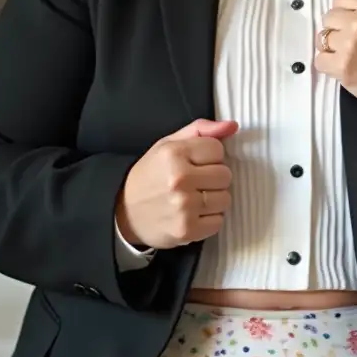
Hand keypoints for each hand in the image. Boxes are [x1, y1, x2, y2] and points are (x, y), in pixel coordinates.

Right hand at [116, 118, 237, 249]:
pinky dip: (209, 219)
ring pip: (225, 199)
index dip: (209, 157)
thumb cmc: (150, 176)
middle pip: (225, 175)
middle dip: (213, 178)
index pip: (217, 149)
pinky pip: (218, 221)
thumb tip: (232, 126)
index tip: (196, 164)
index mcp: (173, 153)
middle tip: (196, 183)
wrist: (124, 213)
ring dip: (213, 200)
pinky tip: (193, 214)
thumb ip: (201, 130)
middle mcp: (179, 179)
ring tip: (194, 199)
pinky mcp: (187, 230)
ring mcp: (184, 206)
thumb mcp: (167, 145)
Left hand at [314, 0, 356, 120]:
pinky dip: (328, 65)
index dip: (346, 11)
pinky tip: (344, 67)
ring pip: (322, 38)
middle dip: (338, 29)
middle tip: (354, 42)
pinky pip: (319, 60)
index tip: (354, 23)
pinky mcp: (342, 67)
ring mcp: (349, 45)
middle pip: (329, 17)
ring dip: (332, 47)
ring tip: (350, 55)